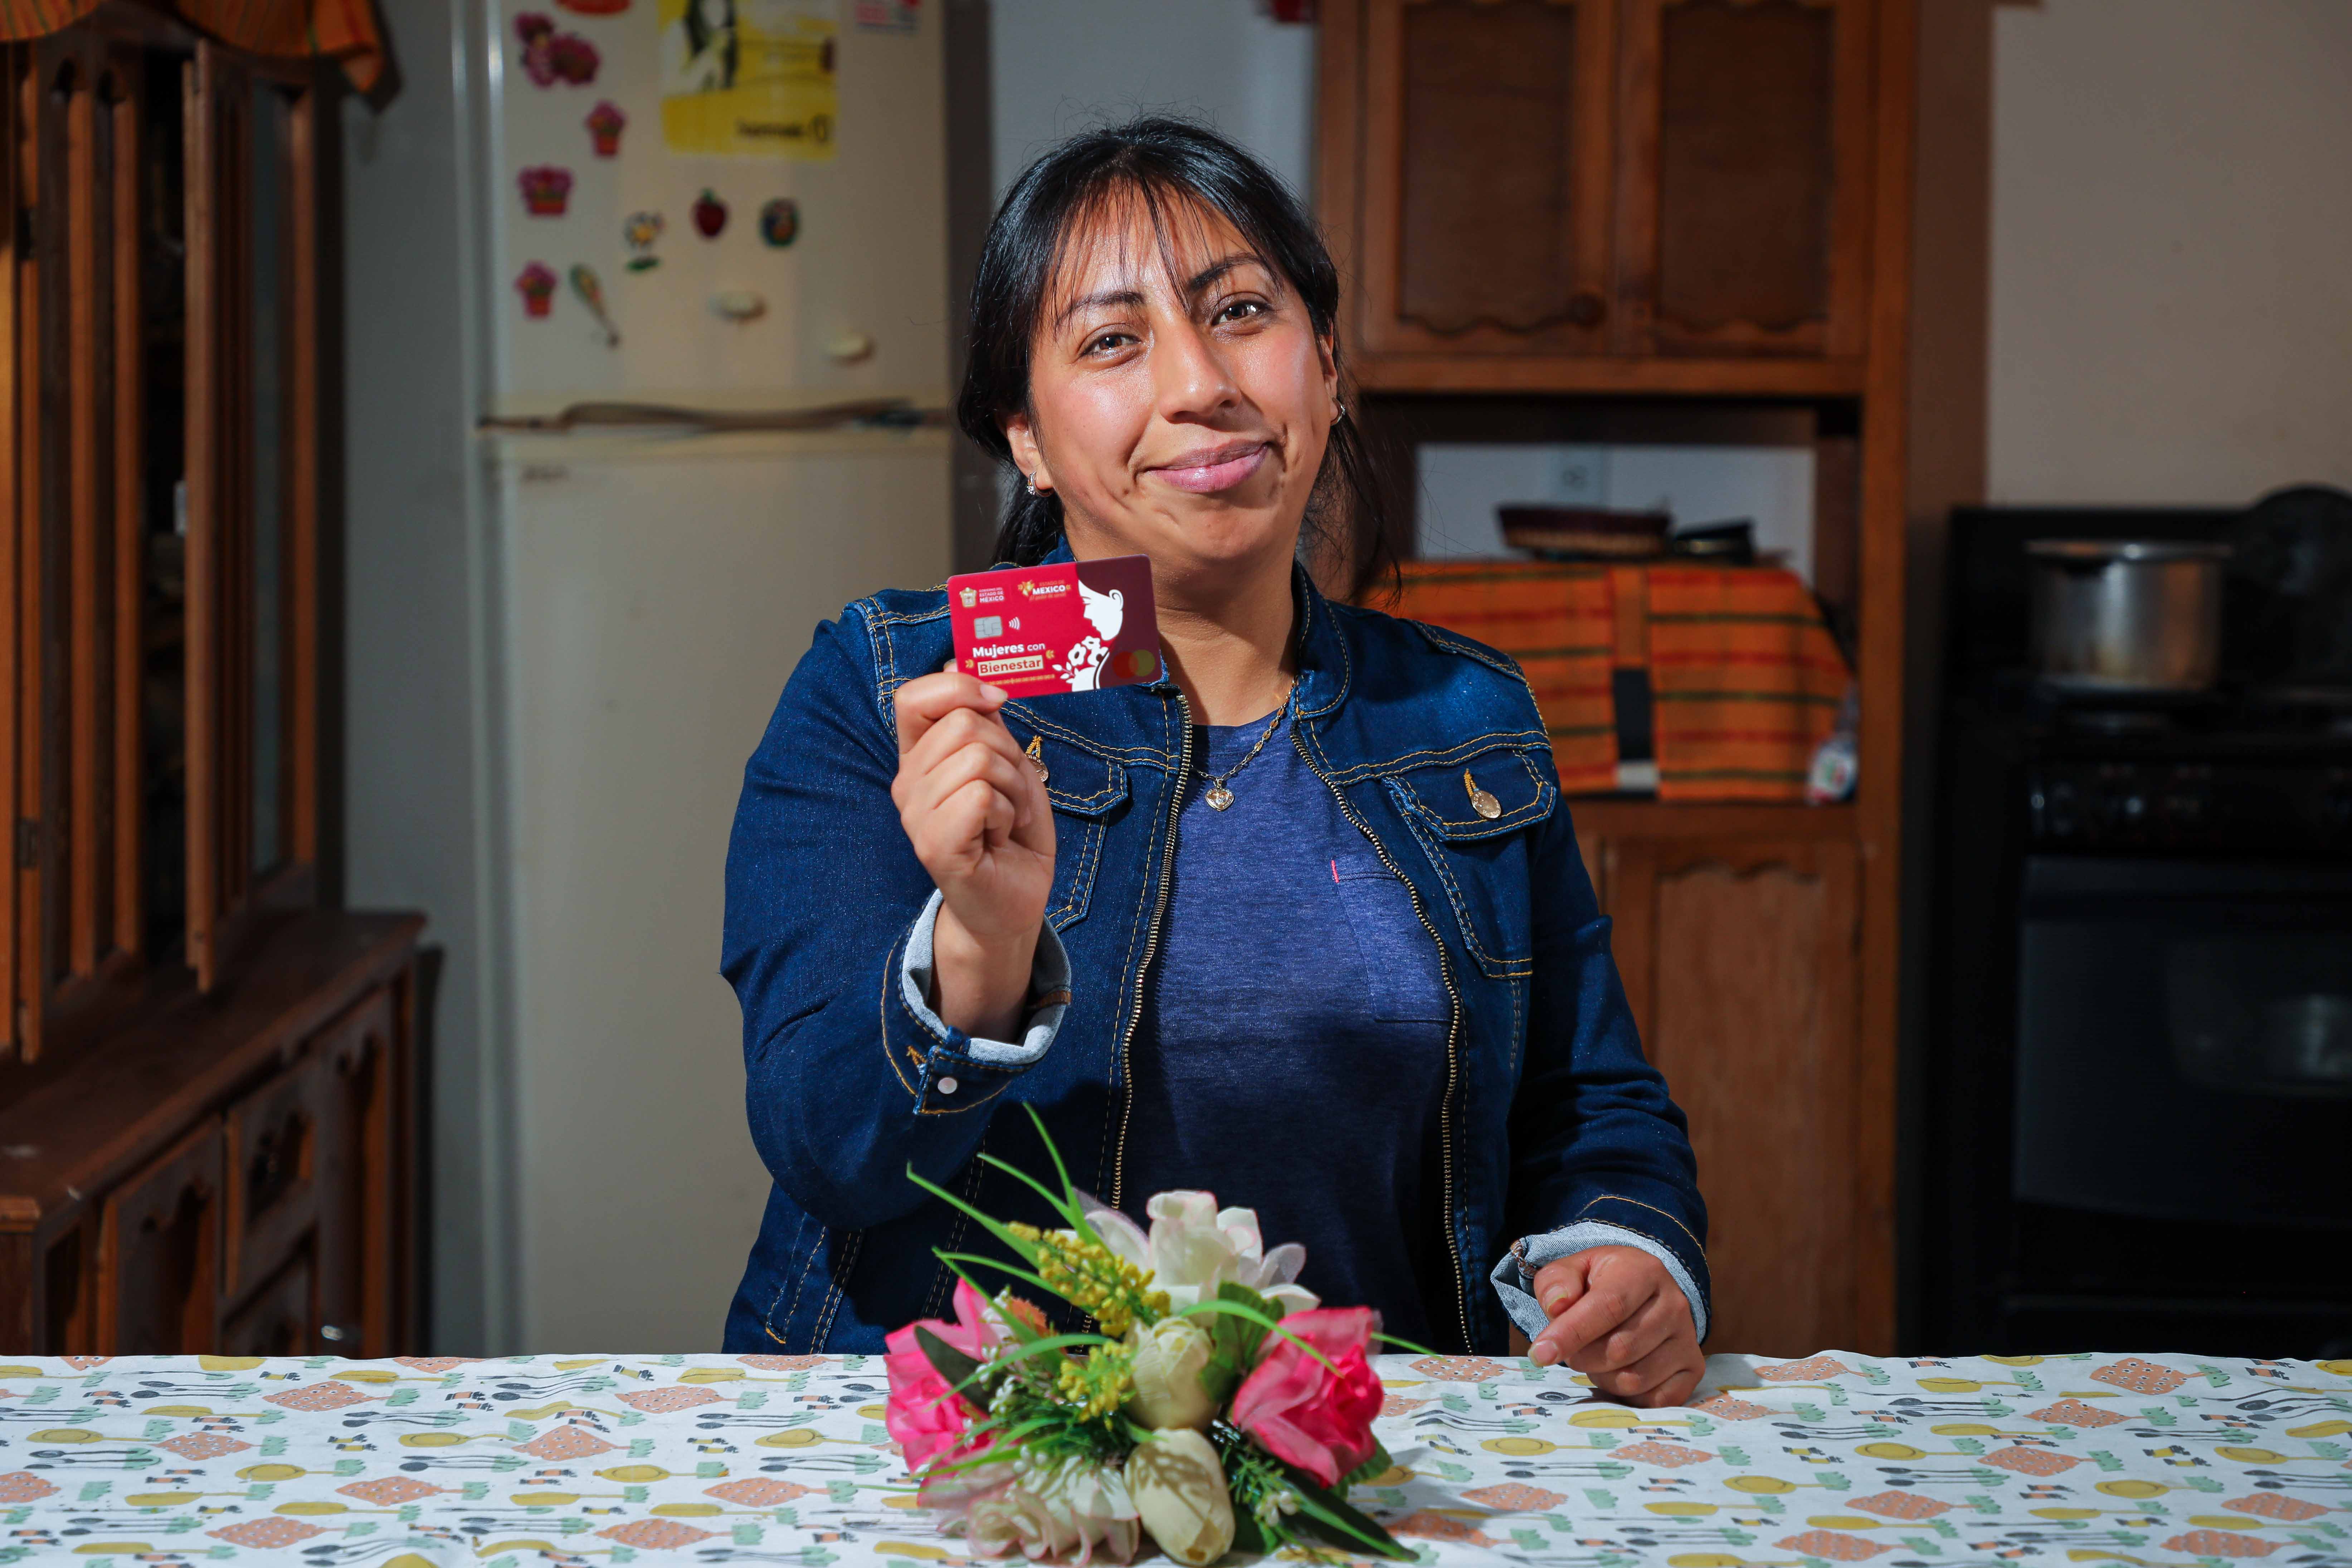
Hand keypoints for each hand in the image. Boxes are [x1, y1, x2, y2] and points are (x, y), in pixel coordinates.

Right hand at [890, 668, 1055, 1039]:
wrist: (1014, 901)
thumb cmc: (1011, 834)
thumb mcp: (1006, 765)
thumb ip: (984, 721)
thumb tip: (958, 662)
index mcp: (919, 758)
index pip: (914, 697)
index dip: (959, 687)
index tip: (997, 702)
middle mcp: (907, 784)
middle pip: (964, 724)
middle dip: (1008, 754)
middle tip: (1010, 795)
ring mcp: (916, 815)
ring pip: (978, 758)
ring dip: (1013, 788)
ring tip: (1005, 819)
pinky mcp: (934, 844)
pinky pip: (980, 795)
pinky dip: (1006, 813)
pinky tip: (999, 837)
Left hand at [1526, 1246, 1703, 1407]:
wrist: (1641, 1293)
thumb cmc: (1600, 1283)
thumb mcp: (1572, 1270)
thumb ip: (1556, 1283)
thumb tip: (1558, 1306)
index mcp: (1644, 1271)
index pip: (1608, 1306)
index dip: (1572, 1333)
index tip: (1540, 1353)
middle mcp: (1674, 1304)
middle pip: (1619, 1348)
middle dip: (1582, 1357)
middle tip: (1572, 1349)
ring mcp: (1688, 1338)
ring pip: (1634, 1378)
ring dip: (1602, 1377)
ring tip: (1597, 1357)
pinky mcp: (1693, 1368)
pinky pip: (1655, 1399)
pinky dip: (1627, 1395)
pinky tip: (1618, 1373)